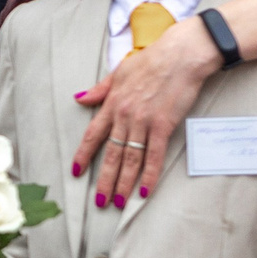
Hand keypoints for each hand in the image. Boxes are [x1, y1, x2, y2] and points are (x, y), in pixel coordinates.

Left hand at [72, 18, 215, 207]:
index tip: (76, 171)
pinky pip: (154, 156)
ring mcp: (143, 122)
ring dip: (123, 183)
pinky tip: (144, 191)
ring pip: (129, 159)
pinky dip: (149, 175)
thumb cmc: (152, 60)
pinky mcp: (163, 126)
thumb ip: (100, 89)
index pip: (93, 134)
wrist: (181, 55)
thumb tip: (79, 98)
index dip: (83, 154)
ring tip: (117, 202)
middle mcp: (124, 116)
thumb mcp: (119, 71)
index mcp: (112, 103)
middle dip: (103, 180)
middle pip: (110, 154)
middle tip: (99, 202)